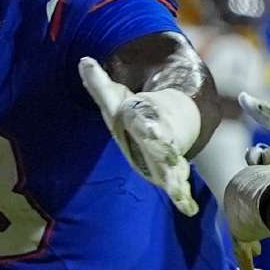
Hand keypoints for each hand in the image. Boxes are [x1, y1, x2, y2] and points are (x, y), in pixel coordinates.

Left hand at [79, 57, 199, 215]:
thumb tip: (82, 60)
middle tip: (167, 152)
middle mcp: (157, 137)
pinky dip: (183, 196)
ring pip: (173, 165)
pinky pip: (179, 185)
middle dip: (162, 147)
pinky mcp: (171, 171)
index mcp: (143, 117)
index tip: (142, 120)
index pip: (143, 116)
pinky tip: (187, 208)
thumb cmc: (133, 112)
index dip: (143, 118)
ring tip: (177, 189)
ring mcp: (167, 155)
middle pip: (160, 143)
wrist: (170, 120)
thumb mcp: (114, 97)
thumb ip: (98, 82)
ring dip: (175, 176)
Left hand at [224, 134, 269, 269]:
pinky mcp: (239, 234)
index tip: (260, 203)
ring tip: (256, 250)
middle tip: (257, 229)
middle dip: (250, 221)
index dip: (254, 199)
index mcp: (241, 184)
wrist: (269, 200)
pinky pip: (242, 250)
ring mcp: (235, 219)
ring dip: (249, 242)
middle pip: (243, 214)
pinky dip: (246, 260)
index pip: (246, 194)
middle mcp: (233, 202)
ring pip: (242, 233)